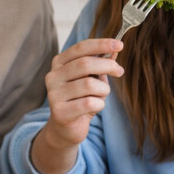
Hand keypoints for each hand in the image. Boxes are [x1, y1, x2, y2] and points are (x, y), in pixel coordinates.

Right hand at [31, 38, 122, 173]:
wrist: (66, 129)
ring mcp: (54, 94)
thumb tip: (115, 50)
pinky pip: (89, 103)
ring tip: (102, 96)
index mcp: (59, 63)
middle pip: (85, 64)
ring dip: (104, 90)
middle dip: (107, 65)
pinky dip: (100, 104)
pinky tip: (96, 107)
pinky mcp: (59, 112)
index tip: (120, 44)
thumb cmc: (80, 100)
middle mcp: (53, 76)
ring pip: (89, 85)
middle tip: (119, 71)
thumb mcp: (91, 79)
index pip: (81, 48)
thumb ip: (101, 64)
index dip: (101, 44)